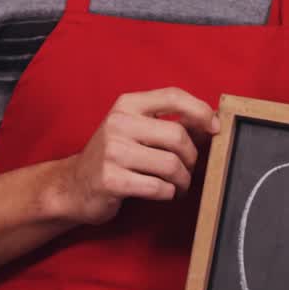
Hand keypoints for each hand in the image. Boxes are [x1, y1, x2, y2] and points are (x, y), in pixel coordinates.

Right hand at [56, 88, 219, 225]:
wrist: (73, 186)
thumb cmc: (114, 156)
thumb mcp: (135, 129)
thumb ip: (168, 122)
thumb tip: (212, 123)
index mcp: (127, 104)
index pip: (173, 96)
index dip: (201, 110)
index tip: (215, 128)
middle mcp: (118, 123)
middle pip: (178, 136)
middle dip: (192, 158)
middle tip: (189, 170)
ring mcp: (112, 152)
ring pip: (171, 165)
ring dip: (183, 180)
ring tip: (178, 185)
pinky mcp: (111, 180)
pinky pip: (158, 187)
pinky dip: (168, 193)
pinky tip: (162, 192)